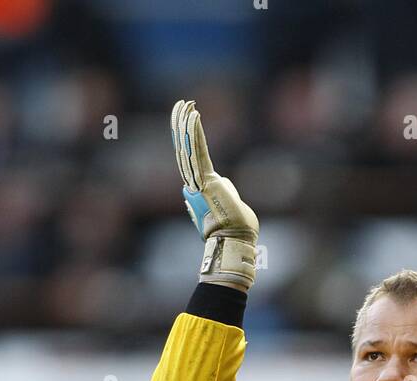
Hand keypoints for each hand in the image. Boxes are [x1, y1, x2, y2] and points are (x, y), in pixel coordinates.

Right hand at [171, 98, 259, 291]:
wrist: (236, 241)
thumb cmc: (238, 229)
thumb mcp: (232, 204)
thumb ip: (225, 191)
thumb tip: (224, 187)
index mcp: (201, 189)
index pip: (191, 159)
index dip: (187, 139)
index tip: (186, 120)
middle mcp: (195, 184)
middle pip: (186, 150)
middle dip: (181, 126)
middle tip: (179, 104)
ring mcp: (199, 183)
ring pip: (189, 148)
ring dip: (185, 125)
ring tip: (182, 104)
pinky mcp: (206, 180)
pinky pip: (198, 152)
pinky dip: (195, 133)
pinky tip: (192, 115)